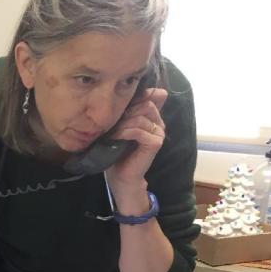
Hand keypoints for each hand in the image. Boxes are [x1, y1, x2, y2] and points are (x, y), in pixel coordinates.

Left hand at [106, 87, 167, 204]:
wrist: (120, 174)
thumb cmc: (118, 150)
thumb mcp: (121, 126)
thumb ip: (128, 111)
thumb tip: (130, 97)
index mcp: (152, 117)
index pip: (150, 97)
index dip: (135, 98)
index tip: (119, 107)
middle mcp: (159, 123)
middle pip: (146, 105)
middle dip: (127, 111)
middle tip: (113, 122)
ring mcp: (159, 133)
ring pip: (141, 118)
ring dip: (123, 124)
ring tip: (112, 132)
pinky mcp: (156, 143)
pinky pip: (139, 131)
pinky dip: (124, 132)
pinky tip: (115, 137)